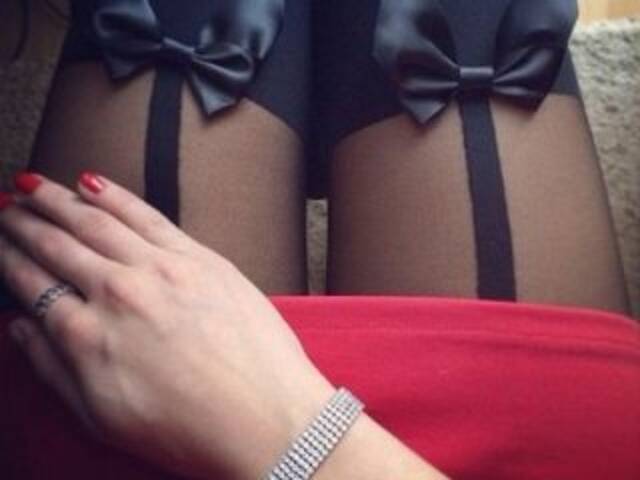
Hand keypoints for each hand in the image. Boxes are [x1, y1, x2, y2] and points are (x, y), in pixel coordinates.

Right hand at [0, 172, 334, 478]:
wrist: (266, 417)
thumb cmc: (188, 429)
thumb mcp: (102, 417)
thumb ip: (53, 368)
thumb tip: (20, 327)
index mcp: (85, 336)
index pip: (32, 284)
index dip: (8, 259)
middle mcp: (116, 292)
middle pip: (57, 245)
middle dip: (24, 222)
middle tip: (5, 206)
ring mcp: (161, 269)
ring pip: (96, 221)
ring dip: (58, 198)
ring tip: (33, 184)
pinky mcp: (200, 258)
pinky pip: (147, 216)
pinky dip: (115, 196)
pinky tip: (92, 182)